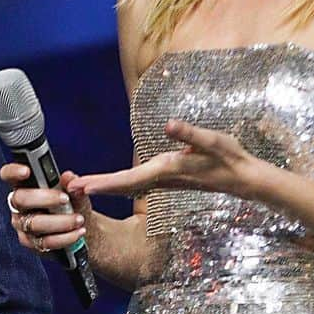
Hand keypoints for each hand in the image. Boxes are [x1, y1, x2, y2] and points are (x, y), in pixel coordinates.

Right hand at [0, 163, 89, 255]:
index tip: (26, 171)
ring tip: (78, 219)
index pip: (9, 175)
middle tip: (65, 199)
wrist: (79, 226)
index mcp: (24, 185)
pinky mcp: (30, 242)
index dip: (13, 172)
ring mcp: (22, 224)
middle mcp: (18, 205)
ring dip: (60, 222)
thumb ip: (71, 183)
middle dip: (44, 198)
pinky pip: (44, 241)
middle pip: (20, 199)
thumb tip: (68, 177)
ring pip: (34, 223)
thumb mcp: (74, 191)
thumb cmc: (72, 203)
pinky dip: (64, 237)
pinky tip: (77, 232)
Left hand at [66, 120, 266, 200]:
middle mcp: (161, 178)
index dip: (106, 182)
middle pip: (123, 185)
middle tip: (69, 189)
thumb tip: (169, 125)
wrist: (243, 179)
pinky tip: (106, 185)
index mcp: (167, 169)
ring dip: (103, 186)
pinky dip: (117, 185)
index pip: (130, 178)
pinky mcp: (166, 179)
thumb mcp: (214, 141)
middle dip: (96, 186)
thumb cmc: (230, 158)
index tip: (84, 186)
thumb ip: (191, 134)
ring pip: (127, 186)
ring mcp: (163, 181)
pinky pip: (135, 185)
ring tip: (79, 186)